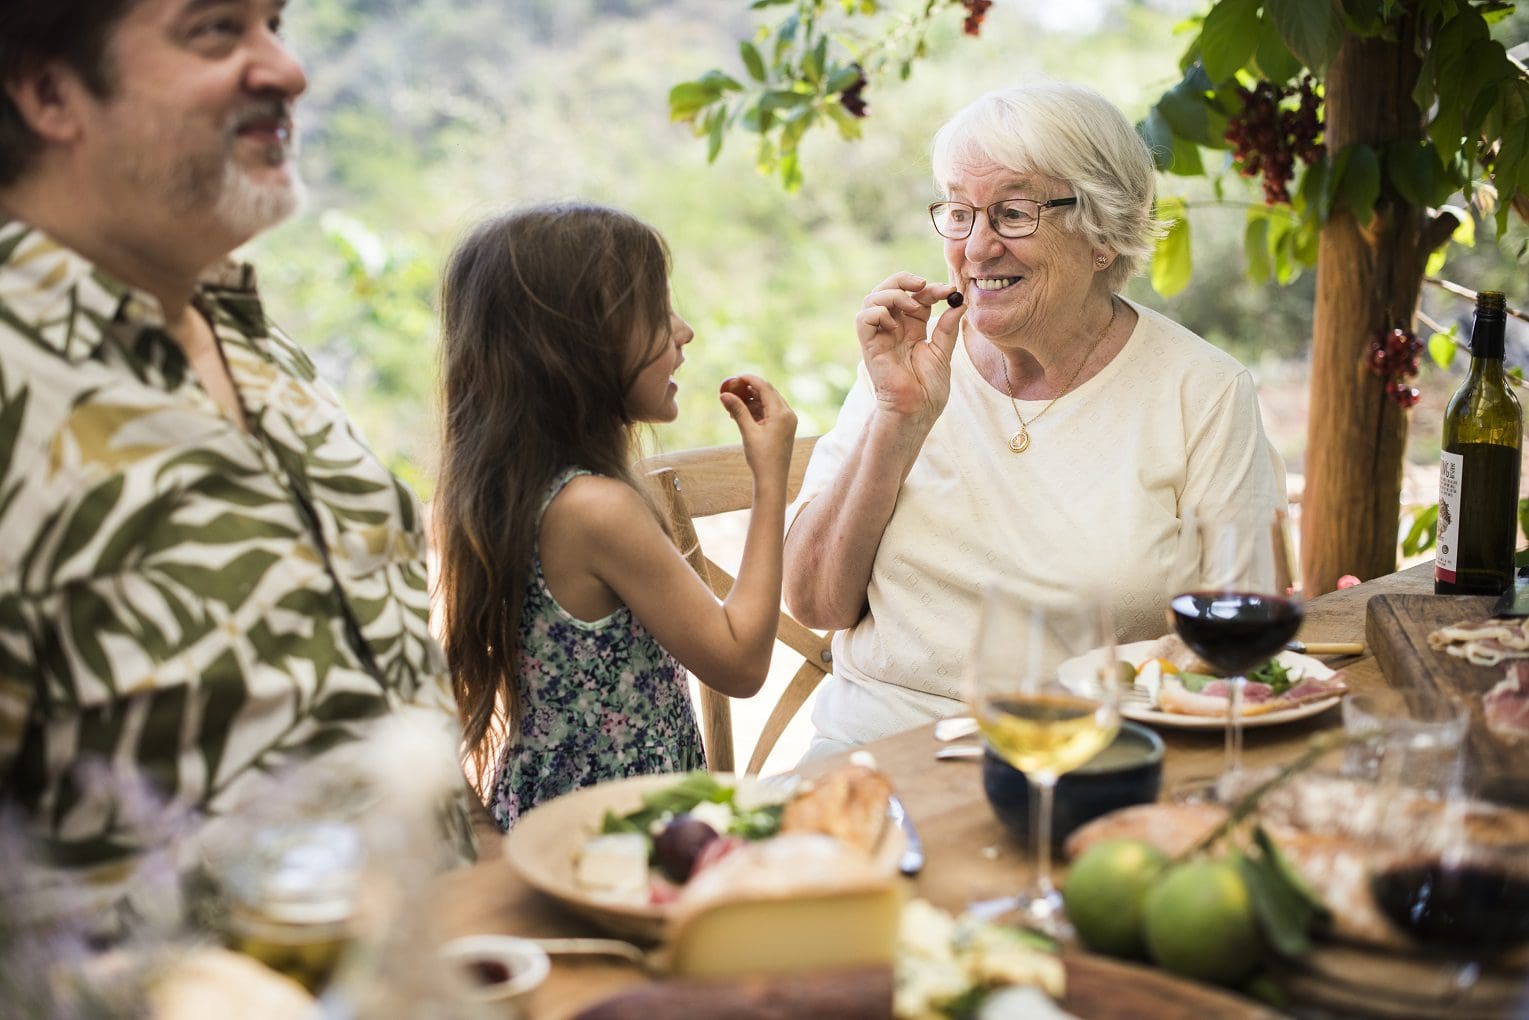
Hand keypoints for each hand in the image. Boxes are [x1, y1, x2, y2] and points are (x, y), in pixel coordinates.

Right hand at [719, 373, 796, 484]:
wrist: (772, 480)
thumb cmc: (761, 458)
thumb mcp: (748, 432)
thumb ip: (737, 411)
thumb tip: (724, 394)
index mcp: (781, 414)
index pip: (765, 388)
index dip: (750, 380)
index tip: (735, 377)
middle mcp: (788, 414)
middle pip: (768, 393)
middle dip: (750, 389)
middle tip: (732, 388)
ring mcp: (787, 421)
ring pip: (768, 403)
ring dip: (751, 401)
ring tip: (733, 403)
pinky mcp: (784, 428)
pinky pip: (770, 413)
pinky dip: (756, 410)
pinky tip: (742, 414)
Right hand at [856, 272, 963, 421]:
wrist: (917, 409)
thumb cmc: (929, 388)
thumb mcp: (943, 352)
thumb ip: (948, 327)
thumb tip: (960, 302)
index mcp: (912, 328)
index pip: (915, 296)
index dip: (930, 288)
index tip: (949, 291)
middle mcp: (893, 327)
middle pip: (889, 289)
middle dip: (904, 280)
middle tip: (924, 284)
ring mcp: (880, 335)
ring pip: (873, 298)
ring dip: (893, 294)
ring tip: (911, 306)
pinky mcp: (869, 346)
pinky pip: (863, 318)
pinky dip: (878, 313)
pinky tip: (894, 326)